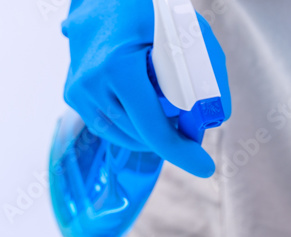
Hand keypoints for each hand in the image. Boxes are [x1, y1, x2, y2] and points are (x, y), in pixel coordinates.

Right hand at [62, 0, 229, 177]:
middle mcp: (89, 85)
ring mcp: (77, 92)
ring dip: (149, 131)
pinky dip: (132, 123)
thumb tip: (217, 115)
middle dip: (170, 136)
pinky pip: (109, 125)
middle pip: (140, 136)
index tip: (205, 167)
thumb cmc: (149, 8)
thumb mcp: (190, 32)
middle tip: (190, 120)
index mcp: (116, 68)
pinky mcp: (73, 94)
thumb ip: (210, 73)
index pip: (152, 128)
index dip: (181, 152)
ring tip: (165, 103)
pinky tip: (145, 102)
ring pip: (124, 135)